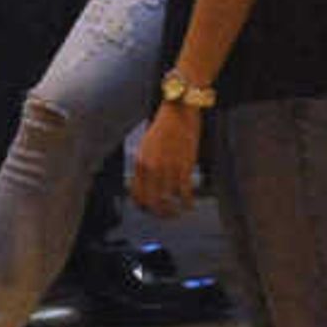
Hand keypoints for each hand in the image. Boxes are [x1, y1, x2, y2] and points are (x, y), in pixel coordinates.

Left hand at [129, 98, 201, 214]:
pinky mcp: (185, 167)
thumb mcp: (147, 146)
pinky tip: (190, 205)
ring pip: (168, 201)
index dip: (143, 206)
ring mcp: (168, 168)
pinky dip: (187, 203)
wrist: (179, 111)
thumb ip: (145, 165)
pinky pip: (185, 193)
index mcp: (140, 162)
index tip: (150, 209)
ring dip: (173, 211)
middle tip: (165, 215)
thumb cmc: (164, 127)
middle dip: (158, 213)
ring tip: (178, 212)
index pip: (137, 194)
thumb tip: (147, 185)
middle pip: (151, 202)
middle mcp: (152, 168)